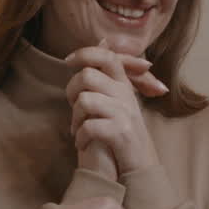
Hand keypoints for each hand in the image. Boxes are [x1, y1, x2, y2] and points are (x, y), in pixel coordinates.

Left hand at [65, 44, 166, 175]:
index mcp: (124, 85)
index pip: (106, 55)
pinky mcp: (121, 133)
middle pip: (88, 76)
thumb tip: (102, 40)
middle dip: (71, 92)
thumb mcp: (115, 99)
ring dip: (74, 119)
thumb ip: (106, 73)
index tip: (68, 62)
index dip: (84, 54)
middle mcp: (126, 95)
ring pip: (85, 100)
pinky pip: (89, 126)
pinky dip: (81, 137)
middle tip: (73, 108)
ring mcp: (125, 114)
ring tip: (77, 131)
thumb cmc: (121, 133)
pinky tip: (82, 144)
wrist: (140, 168)